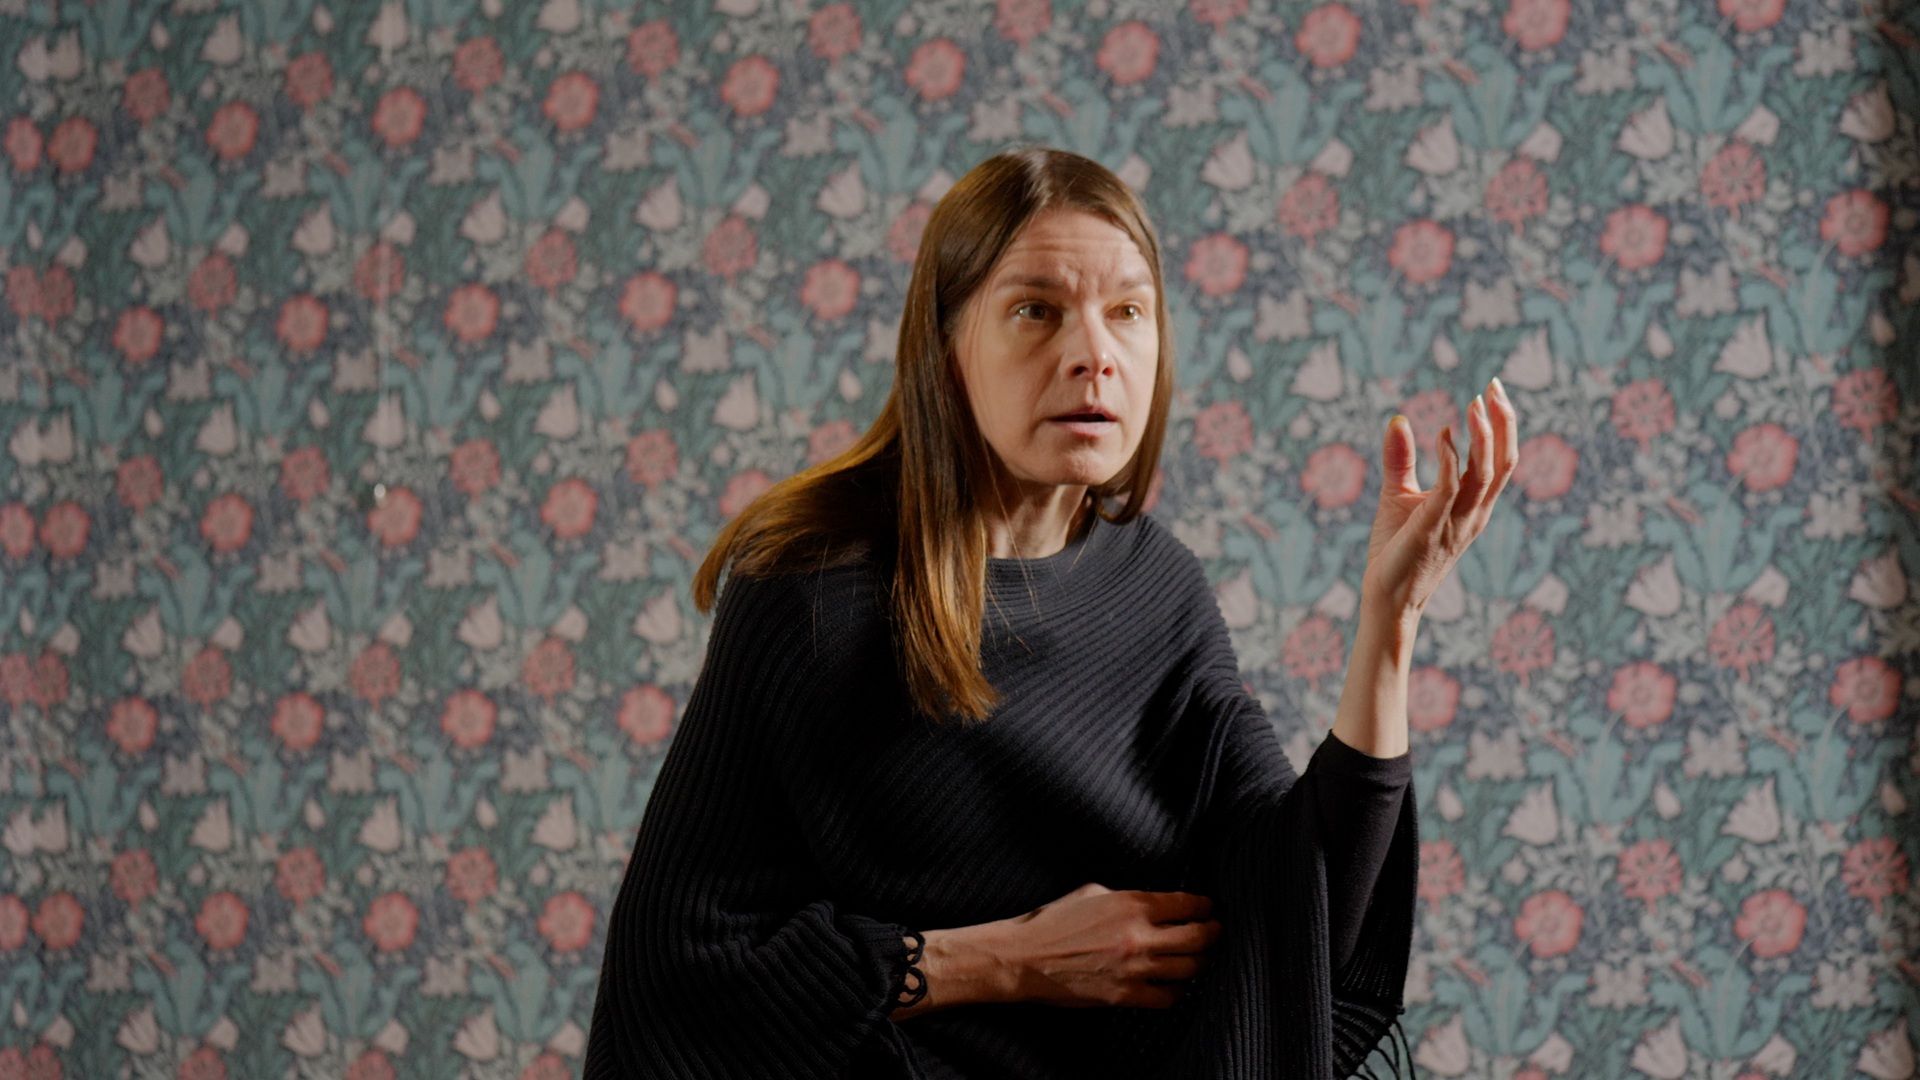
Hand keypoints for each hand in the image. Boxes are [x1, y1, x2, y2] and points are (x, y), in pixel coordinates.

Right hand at [999, 882, 1220, 1008]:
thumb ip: (1125, 897)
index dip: (1204, 906)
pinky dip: (1179, 991)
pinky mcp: (1124, 995)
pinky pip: (1168, 997)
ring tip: (1202, 958)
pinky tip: (1177, 985)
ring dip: (1201, 962)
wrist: (1025, 958)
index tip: (1209, 908)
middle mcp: (1139, 935)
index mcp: (1131, 904)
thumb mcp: (1091, 892)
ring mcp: (1134, 968)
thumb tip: (1148, 905)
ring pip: (1189, 968)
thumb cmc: (1052, 922)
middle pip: (1197, 938)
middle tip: (1216, 931)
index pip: (1185, 904)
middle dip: (1213, 933)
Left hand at [1363, 376, 1519, 617]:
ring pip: (1486, 474)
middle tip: (1494, 386)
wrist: (1386, 598)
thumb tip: (1398, 418)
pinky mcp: (1431, 529)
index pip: (1501, 460)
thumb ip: (1401, 458)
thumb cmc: (1395, 549)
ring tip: (1474, 404)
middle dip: (1503, 422)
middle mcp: (1474, 514)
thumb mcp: (1398, 495)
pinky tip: (1441, 434)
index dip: (1502, 425)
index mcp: (1474, 506)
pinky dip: (1449, 459)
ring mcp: (1456, 523)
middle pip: (1504, 462)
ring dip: (1482, 436)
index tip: (1490, 391)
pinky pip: (1449, 490)